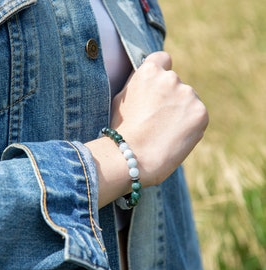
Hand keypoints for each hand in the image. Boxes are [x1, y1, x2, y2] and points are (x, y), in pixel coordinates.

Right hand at [111, 51, 208, 186]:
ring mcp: (187, 94)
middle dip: (170, 97)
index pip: (163, 59)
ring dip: (181, 111)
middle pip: (175, 83)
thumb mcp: (122, 98)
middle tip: (158, 119)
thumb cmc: (122, 130)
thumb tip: (149, 74)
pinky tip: (175, 137)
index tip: (158, 87)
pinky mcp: (200, 113)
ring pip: (188, 100)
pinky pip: (197, 115)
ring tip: (165, 132)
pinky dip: (190, 125)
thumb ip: (138, 82)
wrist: (133, 157)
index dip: (160, 73)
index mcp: (149, 70)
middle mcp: (171, 77)